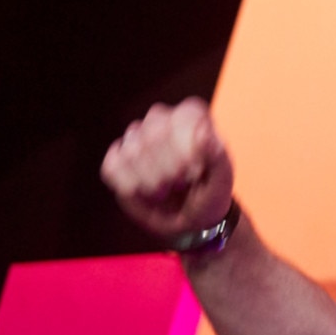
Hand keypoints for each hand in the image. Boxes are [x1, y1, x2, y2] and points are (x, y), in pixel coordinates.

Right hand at [102, 98, 234, 239]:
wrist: (190, 218)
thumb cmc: (210, 193)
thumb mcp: (222, 179)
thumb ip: (217, 155)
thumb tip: (204, 132)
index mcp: (191, 116)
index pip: (182, 118)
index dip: (187, 148)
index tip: (196, 171)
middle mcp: (161, 119)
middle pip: (153, 135)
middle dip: (169, 170)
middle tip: (182, 183)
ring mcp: (136, 137)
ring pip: (132, 153)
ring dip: (151, 182)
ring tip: (166, 189)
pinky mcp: (117, 158)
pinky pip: (112, 167)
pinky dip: (129, 187)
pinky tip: (144, 192)